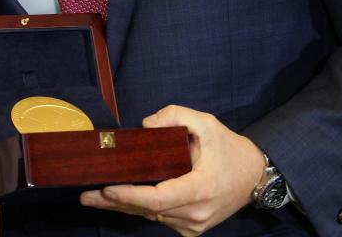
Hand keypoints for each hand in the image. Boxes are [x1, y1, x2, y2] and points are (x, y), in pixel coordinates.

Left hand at [79, 105, 265, 235]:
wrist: (254, 176)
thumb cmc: (229, 148)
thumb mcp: (206, 122)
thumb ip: (175, 115)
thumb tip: (145, 125)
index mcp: (200, 189)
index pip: (159, 199)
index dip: (131, 195)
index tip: (108, 188)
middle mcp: (196, 213)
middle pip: (149, 211)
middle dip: (116, 202)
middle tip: (86, 196)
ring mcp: (194, 225)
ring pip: (152, 217)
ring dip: (124, 207)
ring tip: (94, 198)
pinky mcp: (192, 229)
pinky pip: (161, 219)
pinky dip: (141, 209)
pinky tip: (119, 201)